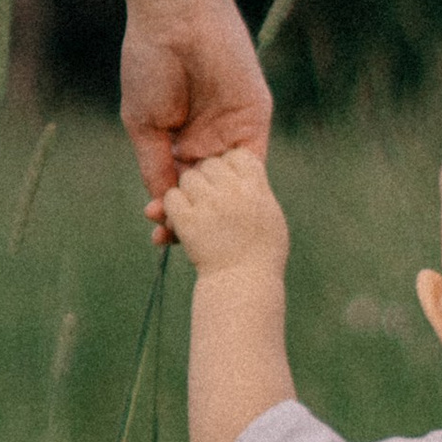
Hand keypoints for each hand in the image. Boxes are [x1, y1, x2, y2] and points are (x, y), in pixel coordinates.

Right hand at [121, 0, 272, 229]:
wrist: (175, 20)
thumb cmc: (151, 65)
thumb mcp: (145, 125)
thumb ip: (156, 166)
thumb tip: (163, 207)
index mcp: (179, 139)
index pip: (182, 187)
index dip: (174, 215)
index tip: (160, 241)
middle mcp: (208, 137)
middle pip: (208, 192)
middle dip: (198, 220)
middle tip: (183, 247)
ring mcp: (233, 129)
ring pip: (231, 184)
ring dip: (221, 211)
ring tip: (206, 239)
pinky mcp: (255, 118)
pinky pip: (254, 163)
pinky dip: (244, 190)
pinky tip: (230, 214)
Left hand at [160, 145, 289, 276]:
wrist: (243, 285)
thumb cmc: (262, 254)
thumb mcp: (270, 216)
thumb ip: (258, 191)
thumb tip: (248, 175)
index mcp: (256, 188)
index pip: (238, 156)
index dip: (230, 165)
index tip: (229, 182)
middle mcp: (233, 192)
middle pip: (210, 164)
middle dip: (206, 177)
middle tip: (209, 198)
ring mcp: (209, 205)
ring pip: (188, 179)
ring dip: (188, 192)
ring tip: (197, 212)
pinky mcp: (188, 221)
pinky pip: (171, 198)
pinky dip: (172, 207)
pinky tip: (180, 220)